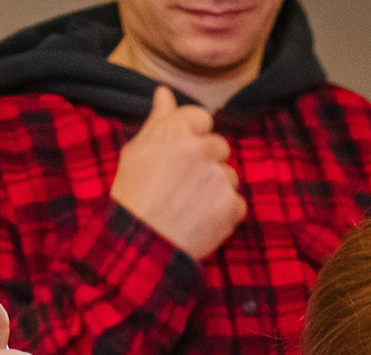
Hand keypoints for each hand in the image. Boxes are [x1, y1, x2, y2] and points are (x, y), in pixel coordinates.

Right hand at [109, 86, 245, 258]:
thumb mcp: (136, 152)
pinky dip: (224, 213)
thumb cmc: (133, 197)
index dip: (193, 136)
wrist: (140, 244)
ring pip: (229, 175)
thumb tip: (164, 93)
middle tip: (184, 185)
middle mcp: (201, 150)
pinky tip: (201, 220)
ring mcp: (218, 178)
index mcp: (176, 132)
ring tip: (191, 205)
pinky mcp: (230, 205)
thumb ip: (157, 120)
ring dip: (217, 187)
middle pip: (220, 146)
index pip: (202, 118)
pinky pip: (237, 203)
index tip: (182, 155)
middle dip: (207, 162)